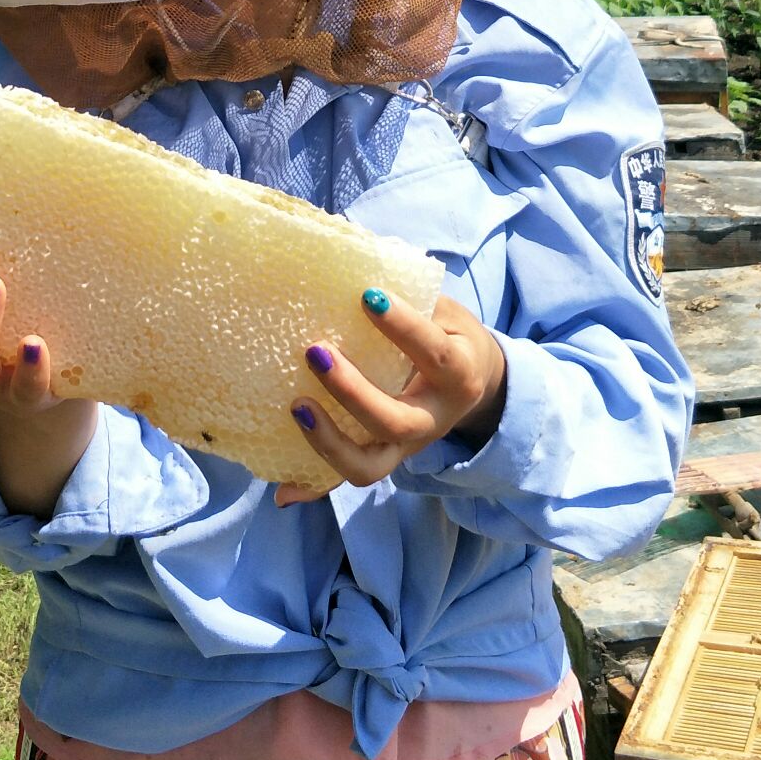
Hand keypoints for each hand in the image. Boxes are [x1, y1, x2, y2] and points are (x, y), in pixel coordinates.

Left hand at [274, 289, 505, 504]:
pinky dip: (314, 488)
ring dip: (328, 442)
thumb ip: (414, 298)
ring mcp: (407, 446)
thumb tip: (356, 267)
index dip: (403, 327)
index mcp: (457, 374)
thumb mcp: (448, 313)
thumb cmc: (451, 335)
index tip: (367, 296)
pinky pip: (346, 480)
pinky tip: (281, 493)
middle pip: (394, 422)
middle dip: (352, 392)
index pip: (433, 353)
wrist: (478, 386)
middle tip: (315, 352)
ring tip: (295, 405)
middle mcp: (433, 418)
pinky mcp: (384, 458)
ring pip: (370, 465)